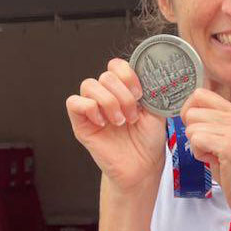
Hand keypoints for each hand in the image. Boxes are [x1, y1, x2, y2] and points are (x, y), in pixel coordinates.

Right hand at [66, 58, 164, 191]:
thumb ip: (150, 90)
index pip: (116, 66)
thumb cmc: (148, 139)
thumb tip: (149, 74)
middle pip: (105, 76)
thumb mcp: (156, 111)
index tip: (140, 94)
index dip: (127, 75)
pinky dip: (90, 108)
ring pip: (89, 85)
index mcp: (123, 89)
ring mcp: (92, 108)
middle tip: (132, 115)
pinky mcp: (80, 123)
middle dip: (123, 95)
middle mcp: (106, 95)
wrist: (143, 165)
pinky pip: (73, 102)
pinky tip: (103, 123)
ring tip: (120, 122)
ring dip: (109, 102)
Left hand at [180, 89, 230, 221]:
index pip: (199, 94)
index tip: (197, 129)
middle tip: (209, 147)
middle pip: (191, 112)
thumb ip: (210, 123)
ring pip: (191, 128)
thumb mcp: (225, 138)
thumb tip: (186, 111)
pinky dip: (200, 155)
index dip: (189, 112)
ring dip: (196, 146)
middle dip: (192, 132)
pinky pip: (197, 141)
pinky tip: (214, 161)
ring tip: (214, 156)